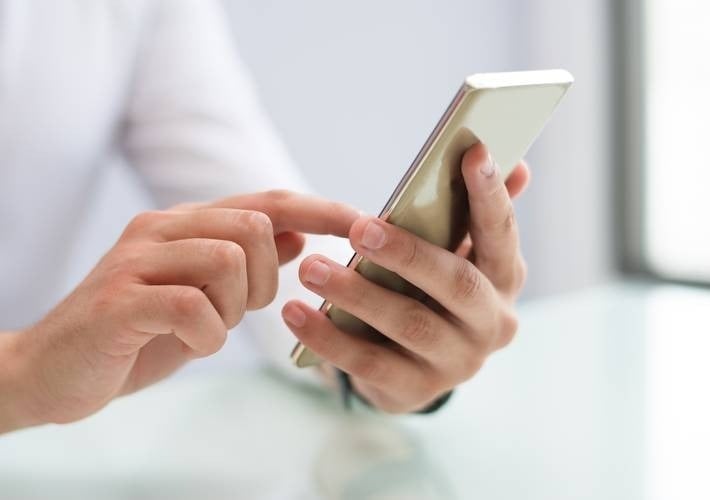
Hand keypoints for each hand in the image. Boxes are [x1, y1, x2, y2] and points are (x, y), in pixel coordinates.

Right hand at [5, 190, 357, 429]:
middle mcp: (163, 228)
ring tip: (204, 327)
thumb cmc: (137, 333)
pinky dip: (205, 336)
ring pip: (228, 259)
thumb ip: (246, 261)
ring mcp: (138, 258)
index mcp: (187, 224)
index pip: (267, 201)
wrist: (54, 370)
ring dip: (232, 308)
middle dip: (264, 280)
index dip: (320, 208)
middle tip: (235, 310)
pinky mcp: (120, 298)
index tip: (365, 222)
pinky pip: (194, 307)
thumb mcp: (203, 295)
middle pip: (255, 226)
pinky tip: (187, 345)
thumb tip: (297, 233)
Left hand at [282, 144, 529, 412]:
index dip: (490, 195)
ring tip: (311, 268)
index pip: (501, 234)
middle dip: (408, 254)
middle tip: (359, 228)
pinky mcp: (415, 390)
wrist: (416, 366)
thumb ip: (476, 215)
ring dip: (357, 294)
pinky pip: (368, 364)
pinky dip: (329, 338)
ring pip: (408, 324)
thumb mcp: (455, 255)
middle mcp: (491, 323)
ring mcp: (457, 363)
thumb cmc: (431, 291)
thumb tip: (519, 164)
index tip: (473, 152)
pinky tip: (295, 313)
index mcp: (504, 280)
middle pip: (456, 284)